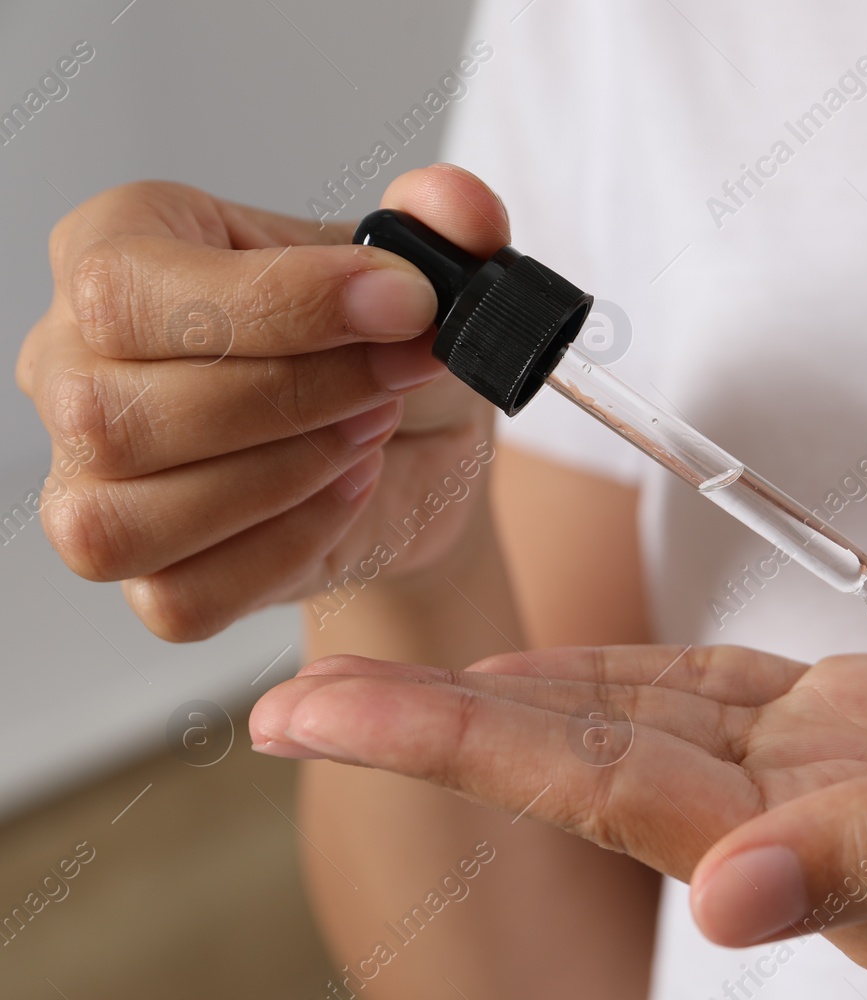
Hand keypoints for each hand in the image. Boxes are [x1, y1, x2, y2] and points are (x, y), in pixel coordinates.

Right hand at [15, 164, 508, 639]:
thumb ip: (446, 217)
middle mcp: (74, 365)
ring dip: (282, 477)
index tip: (406, 303)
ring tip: (369, 430)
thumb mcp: (425, 266)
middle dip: (295, 398)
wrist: (420, 444)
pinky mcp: (146, 573)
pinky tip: (345, 493)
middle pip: (114, 414)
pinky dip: (284, 549)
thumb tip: (461, 205)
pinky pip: (181, 596)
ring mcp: (91, 480)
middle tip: (395, 378)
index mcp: (115, 249)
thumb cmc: (385, 342)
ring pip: (124, 519)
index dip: (276, 303)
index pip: (123, 287)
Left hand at [251, 585, 866, 976]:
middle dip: (452, 734)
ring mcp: (858, 782)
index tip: (331, 726)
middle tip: (297, 708)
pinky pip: (735, 702)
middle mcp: (839, 840)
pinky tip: (569, 667)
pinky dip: (641, 676)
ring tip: (399, 688)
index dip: (475, 751)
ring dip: (526, 707)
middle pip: (611, 773)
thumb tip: (733, 903)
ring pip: (657, 735)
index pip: (632, 804)